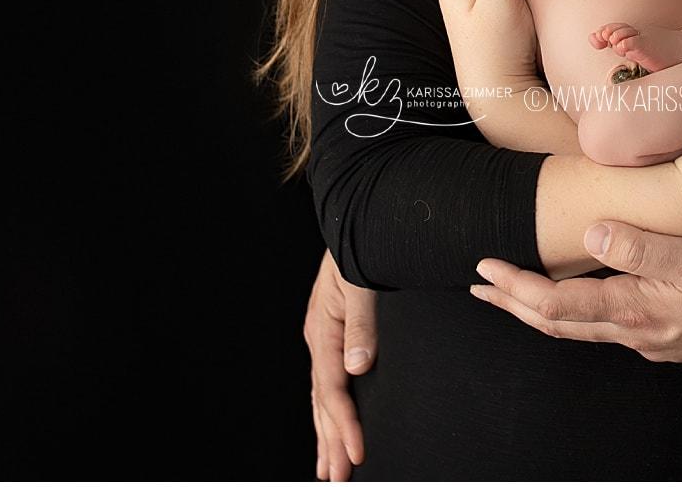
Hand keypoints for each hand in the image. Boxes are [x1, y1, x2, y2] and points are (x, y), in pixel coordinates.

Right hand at [303, 249, 375, 479]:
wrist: (353, 220)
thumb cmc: (359, 247)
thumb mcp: (360, 283)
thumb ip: (361, 324)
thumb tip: (358, 366)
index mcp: (322, 330)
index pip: (332, 389)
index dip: (344, 424)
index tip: (358, 453)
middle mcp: (319, 339)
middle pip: (322, 402)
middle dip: (331, 442)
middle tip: (339, 479)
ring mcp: (323, 339)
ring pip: (321, 398)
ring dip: (327, 434)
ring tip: (330, 469)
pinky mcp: (332, 336)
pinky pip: (328, 383)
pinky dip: (330, 411)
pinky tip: (333, 428)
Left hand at [471, 222, 681, 363]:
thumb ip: (640, 246)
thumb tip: (589, 235)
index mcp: (634, 310)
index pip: (557, 305)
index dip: (516, 287)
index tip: (484, 268)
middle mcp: (635, 332)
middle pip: (558, 322)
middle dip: (514, 304)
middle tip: (479, 286)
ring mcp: (650, 339)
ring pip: (580, 327)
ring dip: (541, 310)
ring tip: (514, 294)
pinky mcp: (666, 336)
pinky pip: (606, 326)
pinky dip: (576, 312)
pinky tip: (580, 300)